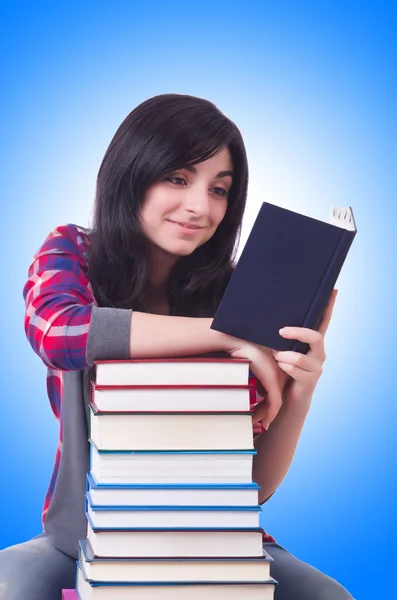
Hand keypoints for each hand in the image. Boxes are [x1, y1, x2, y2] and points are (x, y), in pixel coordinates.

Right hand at [227, 339, 286, 429]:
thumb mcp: (252, 367)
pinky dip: (270, 414)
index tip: (259, 415)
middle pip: (274, 400)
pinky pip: (275, 403)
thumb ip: (257, 378)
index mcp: (274, 371)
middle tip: (256, 422)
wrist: (242, 343)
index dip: (266, 405)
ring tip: (255, 423)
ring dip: (266, 415)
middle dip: (265, 413)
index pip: (273, 392)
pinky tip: (265, 422)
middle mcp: (278, 375)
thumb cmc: (243, 352)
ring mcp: (277, 379)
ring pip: (275, 404)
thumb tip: (257, 391)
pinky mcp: (273, 383)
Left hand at [272, 289, 337, 405]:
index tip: (333, 291)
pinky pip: (293, 369)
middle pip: (315, 336)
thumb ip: (282, 337)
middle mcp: (319, 353)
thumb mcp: (282, 349)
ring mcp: (316, 367)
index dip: (329, 307)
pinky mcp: (310, 380)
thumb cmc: (282, 369)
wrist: (286, 399)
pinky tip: (279, 368)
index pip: (323, 321)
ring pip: (298, 357)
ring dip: (282, 357)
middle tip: (281, 331)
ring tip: (276, 358)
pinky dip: (283, 367)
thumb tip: (268, 320)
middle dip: (297, 333)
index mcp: (313, 342)